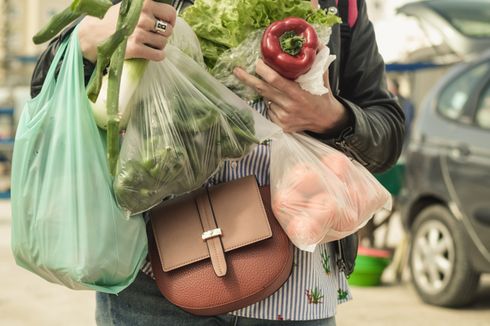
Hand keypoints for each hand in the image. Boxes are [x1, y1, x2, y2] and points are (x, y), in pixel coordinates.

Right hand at [78, 0, 176, 62]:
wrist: (95, 34)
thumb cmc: (115, 20)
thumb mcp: (130, 6)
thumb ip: (147, 7)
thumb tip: (167, 15)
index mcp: (144, 4)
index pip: (170, 13)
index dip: (170, 21)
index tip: (165, 24)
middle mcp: (142, 17)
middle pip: (168, 30)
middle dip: (163, 35)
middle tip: (154, 36)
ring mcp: (139, 33)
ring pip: (163, 43)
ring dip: (159, 45)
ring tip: (149, 44)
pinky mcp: (136, 48)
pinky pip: (158, 55)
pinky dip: (158, 55)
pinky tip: (152, 53)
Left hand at [233, 59, 349, 133]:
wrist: (327, 120)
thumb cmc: (322, 95)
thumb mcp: (322, 76)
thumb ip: (317, 60)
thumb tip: (315, 41)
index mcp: (298, 93)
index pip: (275, 80)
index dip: (263, 71)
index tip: (257, 62)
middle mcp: (289, 106)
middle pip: (263, 90)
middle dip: (247, 79)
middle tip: (237, 70)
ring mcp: (283, 118)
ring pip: (265, 99)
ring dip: (265, 92)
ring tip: (277, 90)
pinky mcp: (280, 125)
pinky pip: (268, 110)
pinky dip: (271, 103)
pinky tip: (281, 103)